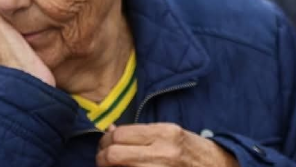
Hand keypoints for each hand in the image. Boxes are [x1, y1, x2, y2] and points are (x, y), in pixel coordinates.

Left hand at [96, 124, 237, 166]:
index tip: (106, 142)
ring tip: (114, 166)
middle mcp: (162, 151)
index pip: (119, 135)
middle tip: (104, 157)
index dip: (106, 139)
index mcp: (166, 133)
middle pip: (112, 154)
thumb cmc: (193, 151)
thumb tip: (110, 131)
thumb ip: (142, 133)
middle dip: (102, 156)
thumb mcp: (171, 133)